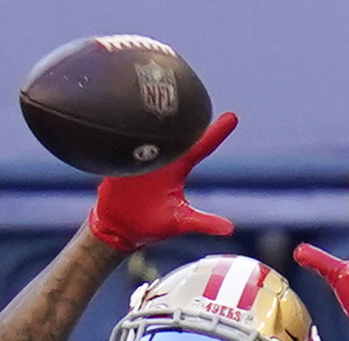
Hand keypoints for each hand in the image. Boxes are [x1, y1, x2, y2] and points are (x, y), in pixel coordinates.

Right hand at [87, 111, 237, 253]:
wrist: (115, 229)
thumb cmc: (150, 225)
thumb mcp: (178, 223)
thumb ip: (203, 223)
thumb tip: (229, 229)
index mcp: (178, 168)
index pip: (202, 147)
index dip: (216, 133)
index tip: (233, 117)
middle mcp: (161, 158)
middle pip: (176, 133)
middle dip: (183, 118)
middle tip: (191, 102)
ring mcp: (138, 158)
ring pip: (149, 133)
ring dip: (153, 122)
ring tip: (161, 107)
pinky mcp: (118, 163)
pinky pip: (122, 145)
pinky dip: (125, 135)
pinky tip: (129, 123)